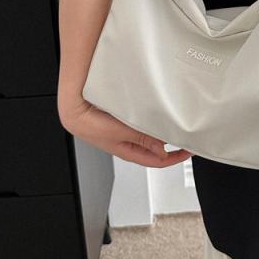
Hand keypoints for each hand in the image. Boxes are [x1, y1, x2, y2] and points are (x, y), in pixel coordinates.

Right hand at [58, 93, 193, 167]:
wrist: (71, 99)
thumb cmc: (83, 118)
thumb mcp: (115, 130)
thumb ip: (138, 137)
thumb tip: (161, 148)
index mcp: (121, 147)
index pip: (151, 159)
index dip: (171, 158)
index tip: (187, 151)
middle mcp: (122, 137)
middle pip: (151, 144)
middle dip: (168, 142)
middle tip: (186, 135)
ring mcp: (120, 124)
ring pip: (147, 129)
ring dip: (161, 127)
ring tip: (175, 121)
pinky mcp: (119, 110)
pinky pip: (141, 115)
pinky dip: (152, 114)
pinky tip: (158, 107)